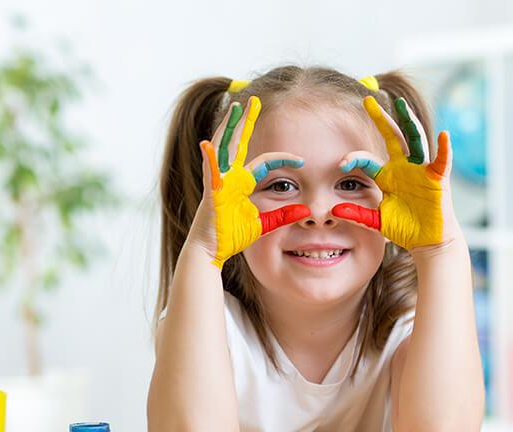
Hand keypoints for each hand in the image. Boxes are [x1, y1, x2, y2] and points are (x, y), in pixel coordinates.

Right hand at [196, 96, 309, 267]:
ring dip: (229, 126)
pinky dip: (209, 156)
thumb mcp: (265, 226)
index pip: (265, 162)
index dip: (284, 159)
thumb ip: (283, 216)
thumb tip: (305, 211)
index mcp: (241, 183)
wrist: (211, 250)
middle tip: (253, 100)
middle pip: (239, 142)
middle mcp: (229, 176)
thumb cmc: (232, 237)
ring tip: (236, 107)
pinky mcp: (211, 191)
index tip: (302, 160)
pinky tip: (208, 142)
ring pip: (224, 146)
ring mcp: (218, 180)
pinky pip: (210, 170)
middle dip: (246, 121)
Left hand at [332, 96, 458, 251]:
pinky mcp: (437, 178)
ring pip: (414, 140)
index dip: (354, 158)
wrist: (428, 241)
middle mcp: (403, 167)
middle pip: (391, 137)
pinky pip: (441, 160)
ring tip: (401, 104)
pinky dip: (444, 148)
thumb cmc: (405, 229)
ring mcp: (421, 170)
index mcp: (387, 176)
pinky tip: (443, 135)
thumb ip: (357, 214)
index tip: (341, 163)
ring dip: (408, 121)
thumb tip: (334, 211)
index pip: (367, 159)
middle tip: (368, 99)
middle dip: (381, 118)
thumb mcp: (376, 221)